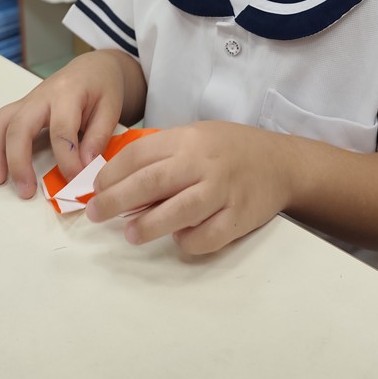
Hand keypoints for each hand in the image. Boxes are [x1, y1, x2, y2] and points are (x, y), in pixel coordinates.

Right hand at [0, 50, 132, 198]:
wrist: (92, 68)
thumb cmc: (103, 88)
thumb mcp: (111, 108)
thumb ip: (99, 137)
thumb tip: (84, 167)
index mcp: (69, 92)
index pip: (61, 129)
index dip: (67, 159)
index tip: (76, 180)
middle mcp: (42, 95)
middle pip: (20, 126)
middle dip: (20, 161)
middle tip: (26, 191)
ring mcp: (28, 100)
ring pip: (0, 122)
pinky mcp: (21, 107)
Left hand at [85, 121, 292, 253]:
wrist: (281, 162)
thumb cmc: (230, 149)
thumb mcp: (196, 137)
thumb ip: (164, 154)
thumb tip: (121, 183)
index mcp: (188, 139)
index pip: (139, 155)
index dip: (111, 174)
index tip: (96, 190)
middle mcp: (203, 163)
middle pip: (150, 184)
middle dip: (115, 201)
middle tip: (96, 215)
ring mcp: (222, 191)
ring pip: (177, 213)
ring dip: (147, 226)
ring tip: (130, 235)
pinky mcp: (238, 217)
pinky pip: (206, 237)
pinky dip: (187, 242)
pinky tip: (179, 238)